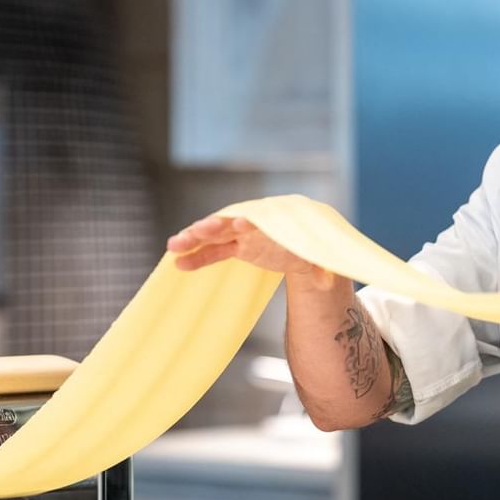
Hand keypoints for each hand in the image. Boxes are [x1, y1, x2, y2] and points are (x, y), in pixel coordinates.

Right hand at [167, 215, 334, 285]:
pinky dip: (197, 257)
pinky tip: (179, 265)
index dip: (250, 219)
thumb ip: (319, 268)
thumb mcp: (319, 258)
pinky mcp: (237, 246)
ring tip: (173, 247)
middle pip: (231, 220)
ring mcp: (243, 234)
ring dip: (195, 239)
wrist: (305, 244)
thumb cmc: (313, 247)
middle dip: (214, 225)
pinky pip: (213, 251)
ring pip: (216, 234)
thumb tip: (327, 282)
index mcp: (277, 220)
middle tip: (195, 231)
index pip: (263, 217)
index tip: (238, 223)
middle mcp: (256, 223)